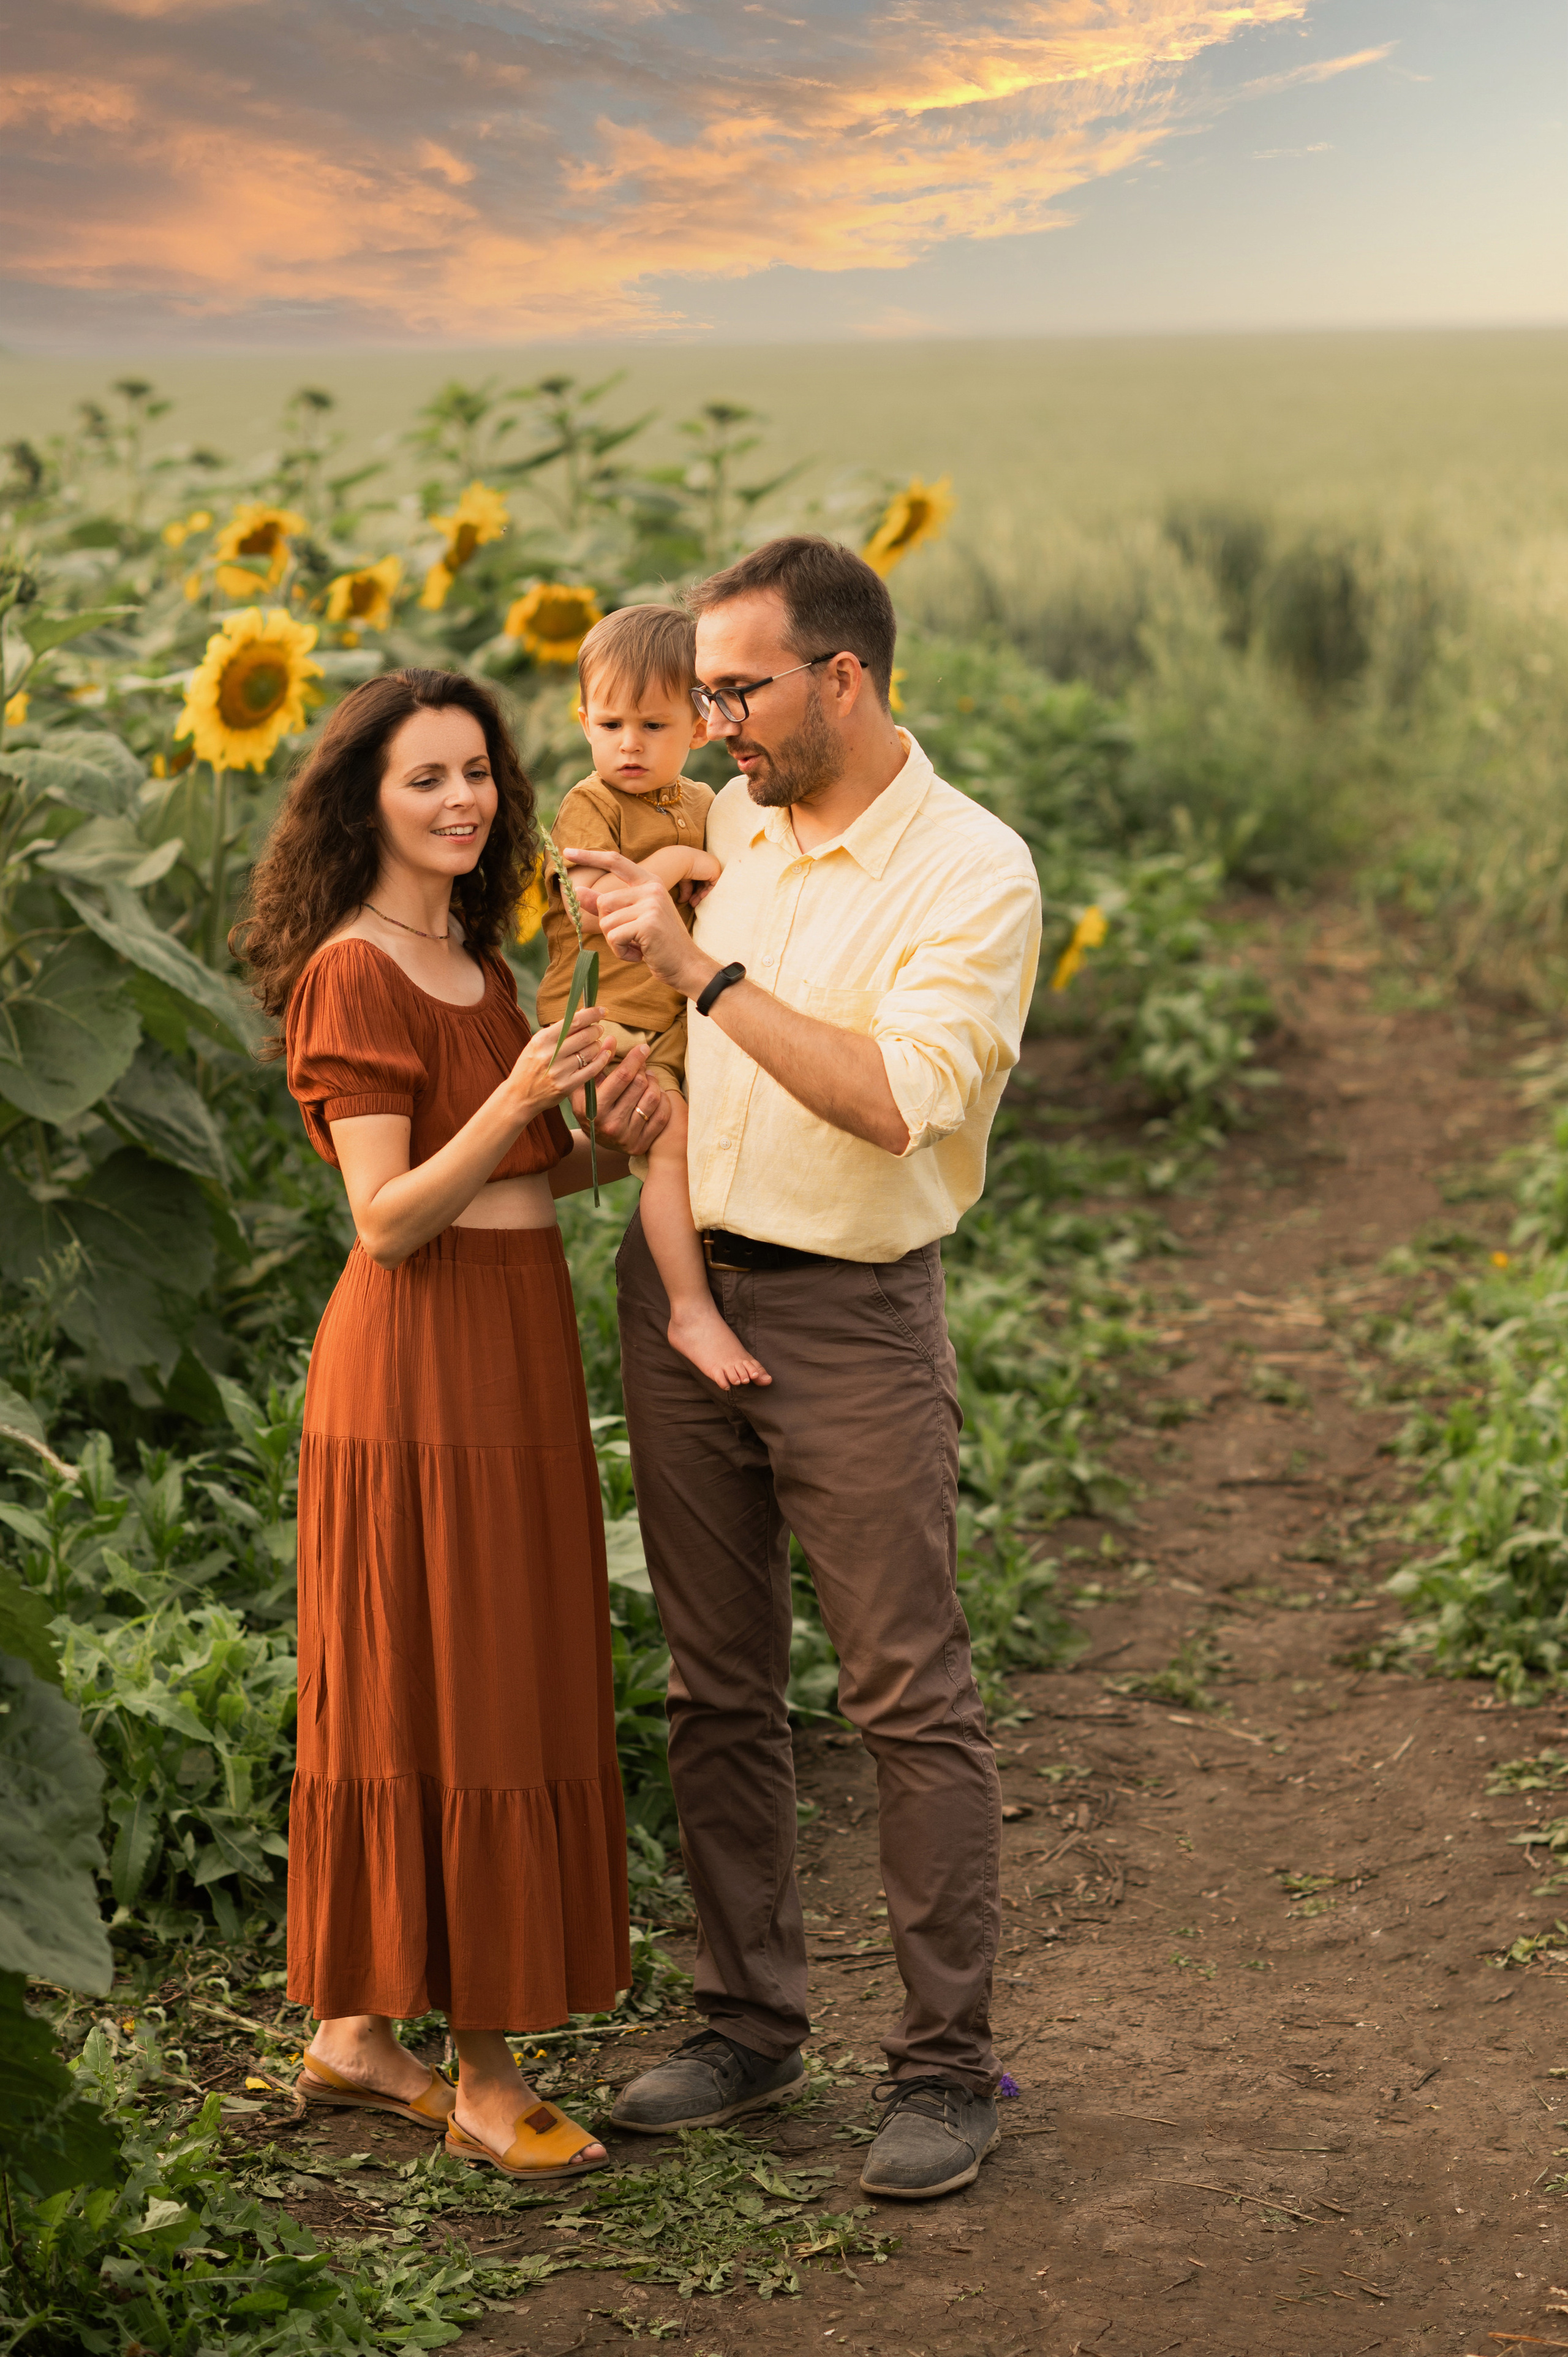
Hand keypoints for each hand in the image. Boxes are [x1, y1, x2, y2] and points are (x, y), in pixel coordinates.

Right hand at [512, 1003, 612, 1118]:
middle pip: (584, 1036)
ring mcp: (559, 1071)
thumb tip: (583, 1012)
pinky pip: (592, 1069)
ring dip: (597, 1045)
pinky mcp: (567, 1086)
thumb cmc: (530, 1066)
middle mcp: (549, 1055)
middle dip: (596, 1030)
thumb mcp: (537, 1044)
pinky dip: (601, 1060)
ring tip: (594, 1044)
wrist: (519, 1096)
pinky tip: (604, 1054)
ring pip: (590, 1052)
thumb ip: (559, 1030)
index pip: (573, 1021)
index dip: (592, 1014)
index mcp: (541, 1040)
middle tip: (598, 1029)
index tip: (602, 1010)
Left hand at [582, 846, 714, 992]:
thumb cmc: (659, 944)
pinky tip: (640, 954)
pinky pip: (614, 937)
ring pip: (606, 922)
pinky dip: (621, 951)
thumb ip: (607, 906)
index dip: (590, 856)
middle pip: (603, 903)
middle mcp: (651, 888)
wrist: (687, 966)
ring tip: (638, 946)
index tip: (566, 852)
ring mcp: (651, 904)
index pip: (616, 861)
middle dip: (609, 927)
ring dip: (615, 942)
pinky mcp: (647, 923)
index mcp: (649, 882)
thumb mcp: (633, 920)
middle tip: (632, 938)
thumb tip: (578, 891)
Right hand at [584, 1039, 671, 1149]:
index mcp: (595, 1109)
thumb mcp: (585, 1085)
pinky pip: (662, 1116)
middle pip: (640, 1084)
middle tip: (642, 1066)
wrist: (594, 1140)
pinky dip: (663, 1100)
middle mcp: (611, 1125)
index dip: (635, 1058)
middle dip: (643, 1070)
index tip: (644, 1047)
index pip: (623, 1077)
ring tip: (648, 1079)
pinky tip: (654, 1095)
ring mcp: (627, 1137)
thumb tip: (611, 1040)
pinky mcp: (640, 1145)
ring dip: (653, 1083)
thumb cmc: (589, 1105)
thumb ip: (596, 1062)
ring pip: (653, 1097)